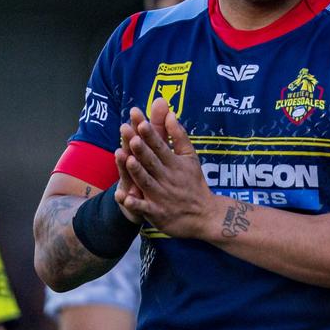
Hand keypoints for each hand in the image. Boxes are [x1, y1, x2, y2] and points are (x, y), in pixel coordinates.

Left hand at [115, 97, 216, 238]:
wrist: (205, 215)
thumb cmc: (194, 183)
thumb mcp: (190, 157)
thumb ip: (179, 136)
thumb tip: (170, 113)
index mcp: (174, 163)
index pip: (160, 146)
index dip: (150, 134)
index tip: (140, 122)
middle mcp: (167, 178)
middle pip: (151, 161)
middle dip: (140, 148)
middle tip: (129, 134)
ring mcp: (162, 196)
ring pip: (147, 182)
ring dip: (136, 171)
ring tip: (126, 159)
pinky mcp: (157, 213)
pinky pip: (144, 208)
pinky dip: (135, 204)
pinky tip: (124, 198)